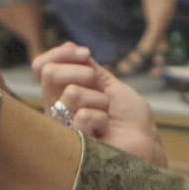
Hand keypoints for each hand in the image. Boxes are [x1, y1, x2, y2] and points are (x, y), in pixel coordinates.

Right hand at [31, 43, 166, 164]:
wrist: (145, 143)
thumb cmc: (132, 120)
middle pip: (49, 73)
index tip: (85, 53)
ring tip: (107, 117)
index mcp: (64, 94)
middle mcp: (57, 109)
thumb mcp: (110, 86)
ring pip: (71, 93)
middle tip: (99, 87)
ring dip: (99, 100)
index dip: (60, 54)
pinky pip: (83, 115)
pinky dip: (101, 118)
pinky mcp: (70, 142)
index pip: (43, 67)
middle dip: (81, 72)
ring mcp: (60, 126)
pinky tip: (105, 132)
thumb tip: (69, 45)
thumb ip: (88, 69)